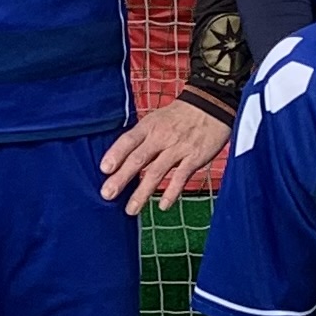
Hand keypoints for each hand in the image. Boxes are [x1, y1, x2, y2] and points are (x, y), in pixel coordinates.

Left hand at [98, 97, 229, 215]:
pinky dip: (172, 192)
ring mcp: (178, 148)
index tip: (104, 169)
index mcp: (149, 126)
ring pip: (156, 172)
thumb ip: (141, 139)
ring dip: (142, 193)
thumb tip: (120, 160)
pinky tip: (163, 206)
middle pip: (138, 159)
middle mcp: (161, 137)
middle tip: (107, 194)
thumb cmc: (179, 116)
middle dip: (121, 178)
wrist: (211, 105)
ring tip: (130, 210)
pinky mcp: (194, 158)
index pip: (128, 140)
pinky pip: (180, 177)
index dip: (115, 154)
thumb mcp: (156, 119)